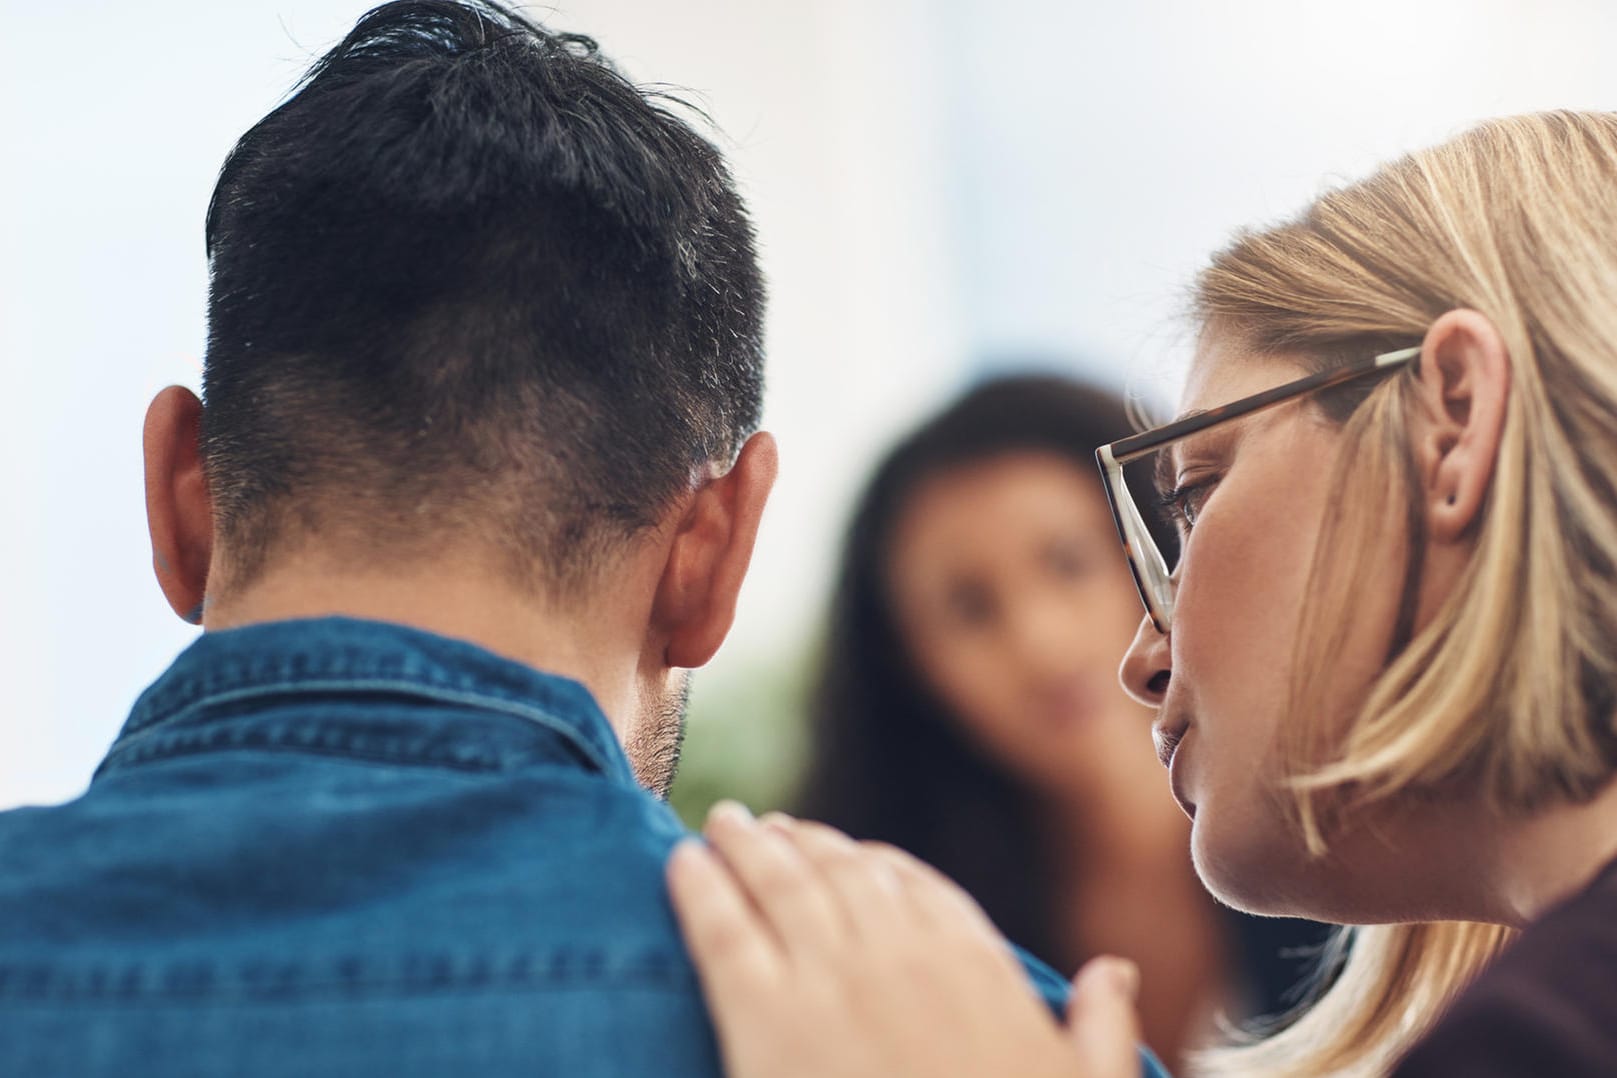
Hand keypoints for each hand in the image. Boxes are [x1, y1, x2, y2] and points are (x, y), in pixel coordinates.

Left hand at [666, 803, 1143, 1077]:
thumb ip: (1099, 1025)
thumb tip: (1115, 971)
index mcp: (969, 963)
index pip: (913, 887)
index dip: (871, 863)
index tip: (847, 852)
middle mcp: (895, 953)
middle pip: (838, 871)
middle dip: (802, 843)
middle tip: (769, 826)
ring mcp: (824, 980)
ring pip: (777, 883)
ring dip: (746, 845)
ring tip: (723, 825)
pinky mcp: (759, 1019)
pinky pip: (721, 930)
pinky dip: (699, 888)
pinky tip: (681, 864)